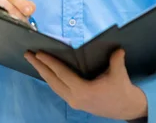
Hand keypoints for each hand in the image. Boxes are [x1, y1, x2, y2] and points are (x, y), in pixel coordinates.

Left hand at [24, 49, 147, 119]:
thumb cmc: (122, 90)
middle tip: (27, 54)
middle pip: (52, 80)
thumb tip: (117, 48)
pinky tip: (46, 72)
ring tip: (33, 61)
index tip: (38, 53)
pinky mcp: (75, 103)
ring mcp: (73, 102)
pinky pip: (58, 89)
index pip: (61, 74)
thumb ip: (116, 60)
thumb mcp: (120, 74)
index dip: (49, 62)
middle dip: (39, 67)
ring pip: (53, 86)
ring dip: (43, 73)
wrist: (127, 108)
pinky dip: (50, 79)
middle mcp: (75, 98)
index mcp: (83, 91)